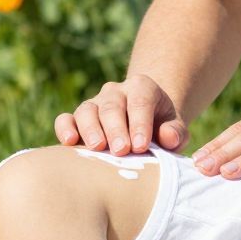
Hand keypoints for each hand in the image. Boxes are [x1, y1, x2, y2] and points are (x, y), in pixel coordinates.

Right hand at [56, 74, 187, 155]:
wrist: (143, 126)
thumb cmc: (161, 129)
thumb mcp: (175, 127)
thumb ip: (176, 132)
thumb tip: (168, 138)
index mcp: (142, 88)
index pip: (140, 101)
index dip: (140, 123)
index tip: (141, 146)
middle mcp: (116, 92)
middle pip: (112, 106)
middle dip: (116, 129)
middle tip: (121, 151)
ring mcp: (95, 104)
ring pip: (87, 110)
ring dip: (91, 129)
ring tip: (97, 148)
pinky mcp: (77, 118)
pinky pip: (66, 119)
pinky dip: (65, 128)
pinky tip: (69, 142)